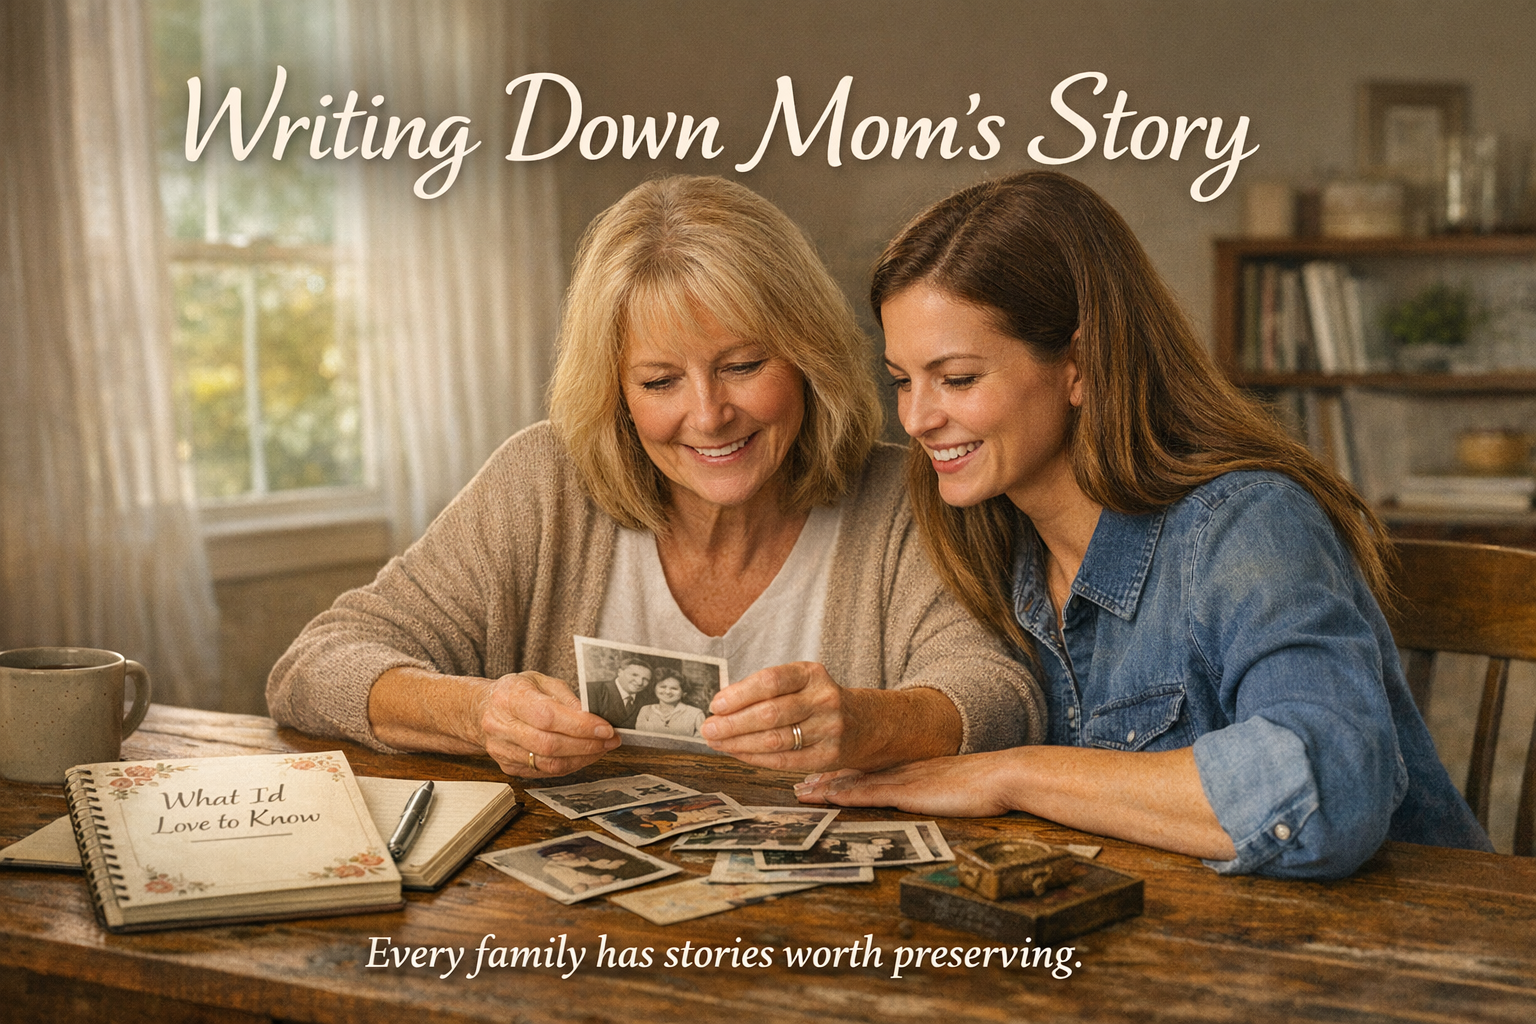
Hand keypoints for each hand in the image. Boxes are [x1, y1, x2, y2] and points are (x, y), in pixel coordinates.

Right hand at [470, 671, 620, 777]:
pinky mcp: (508, 767)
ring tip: (601, 748)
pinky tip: (583, 755)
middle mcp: (500, 725)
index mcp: (509, 697)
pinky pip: (544, 772)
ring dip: (582, 758)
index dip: (580, 726)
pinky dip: (569, 765)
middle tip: (610, 740)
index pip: (548, 716)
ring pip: (548, 763)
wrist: (481, 710)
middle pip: (549, 744)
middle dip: (587, 745)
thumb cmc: (515, 693)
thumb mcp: (540, 681)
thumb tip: (591, 715)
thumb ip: (565, 697)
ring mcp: (501, 749)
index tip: (605, 728)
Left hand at [701, 662, 856, 770]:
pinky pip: (784, 760)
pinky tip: (738, 752)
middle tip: (708, 728)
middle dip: (733, 723)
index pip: (770, 681)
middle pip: (770, 713)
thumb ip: (767, 691)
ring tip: (716, 742)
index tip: (715, 705)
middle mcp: (823, 699)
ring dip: (738, 742)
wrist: (869, 723)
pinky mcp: (828, 756)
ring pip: (774, 739)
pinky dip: (755, 758)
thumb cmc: (820, 700)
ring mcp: (828, 729)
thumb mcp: (802, 682)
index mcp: (812, 674)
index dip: (739, 694)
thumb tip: (722, 707)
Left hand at [793, 751, 1020, 817]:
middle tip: (798, 785)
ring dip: (826, 787)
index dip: (842, 775)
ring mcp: (903, 780)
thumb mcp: (953, 786)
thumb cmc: (984, 786)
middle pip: (854, 775)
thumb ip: (935, 790)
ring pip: (855, 782)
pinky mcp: (908, 792)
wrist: (1002, 776)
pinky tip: (829, 796)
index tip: (820, 778)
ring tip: (801, 792)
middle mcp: (901, 772)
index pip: (868, 772)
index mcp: (911, 771)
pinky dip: (847, 794)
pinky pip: (871, 793)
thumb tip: (929, 796)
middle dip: (824, 780)